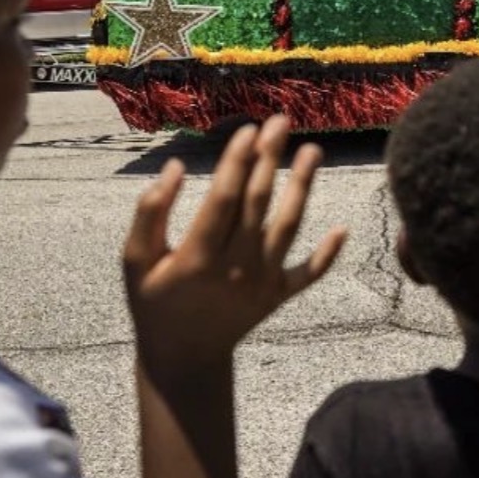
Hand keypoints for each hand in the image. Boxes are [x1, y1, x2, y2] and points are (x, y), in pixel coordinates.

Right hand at [123, 116, 346, 378]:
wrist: (183, 357)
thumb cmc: (154, 301)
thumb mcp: (136, 261)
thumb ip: (150, 213)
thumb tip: (175, 167)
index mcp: (197, 256)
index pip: (224, 198)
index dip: (237, 161)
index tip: (248, 129)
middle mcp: (235, 267)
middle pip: (259, 203)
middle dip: (270, 158)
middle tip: (280, 121)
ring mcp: (262, 283)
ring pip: (288, 227)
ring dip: (303, 187)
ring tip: (313, 150)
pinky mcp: (279, 296)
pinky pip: (308, 273)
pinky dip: (327, 254)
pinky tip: (342, 229)